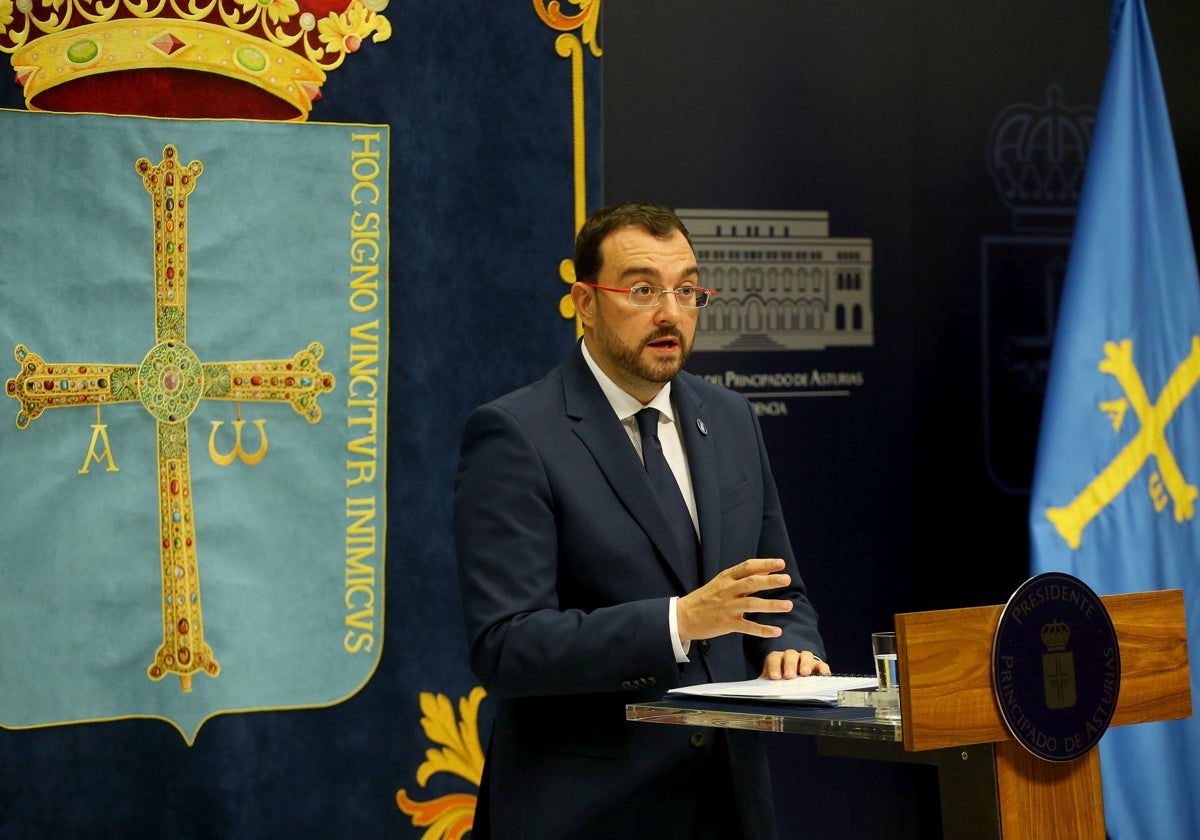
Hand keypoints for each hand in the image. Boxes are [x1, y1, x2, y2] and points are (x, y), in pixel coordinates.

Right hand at [676, 558, 793, 643]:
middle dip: (770, 581)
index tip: (781, 563)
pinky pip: (748, 626)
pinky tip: (776, 631)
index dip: (764, 564)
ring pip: (752, 604)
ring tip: (788, 606)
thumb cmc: (705, 598)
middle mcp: (727, 591)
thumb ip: (744, 576)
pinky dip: (763, 630)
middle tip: (787, 579)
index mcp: (726, 578)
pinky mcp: (727, 623)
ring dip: (771, 605)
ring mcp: (727, 607)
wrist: (683, 616)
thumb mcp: (722, 582)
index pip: (747, 567)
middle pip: (751, 583)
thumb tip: (768, 569)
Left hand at [760, 649, 830, 679]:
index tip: (775, 677)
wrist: (795, 678)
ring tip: (805, 673)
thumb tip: (759, 693)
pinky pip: (821, 665)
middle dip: (790, 665)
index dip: (774, 666)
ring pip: (806, 655)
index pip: (774, 658)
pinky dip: (823, 669)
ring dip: (805, 663)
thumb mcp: (772, 682)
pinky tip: (823, 676)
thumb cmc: (782, 680)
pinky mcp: (818, 666)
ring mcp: (805, 660)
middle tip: (790, 676)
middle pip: (790, 655)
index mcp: (778, 659)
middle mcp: (791, 657)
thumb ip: (766, 685)